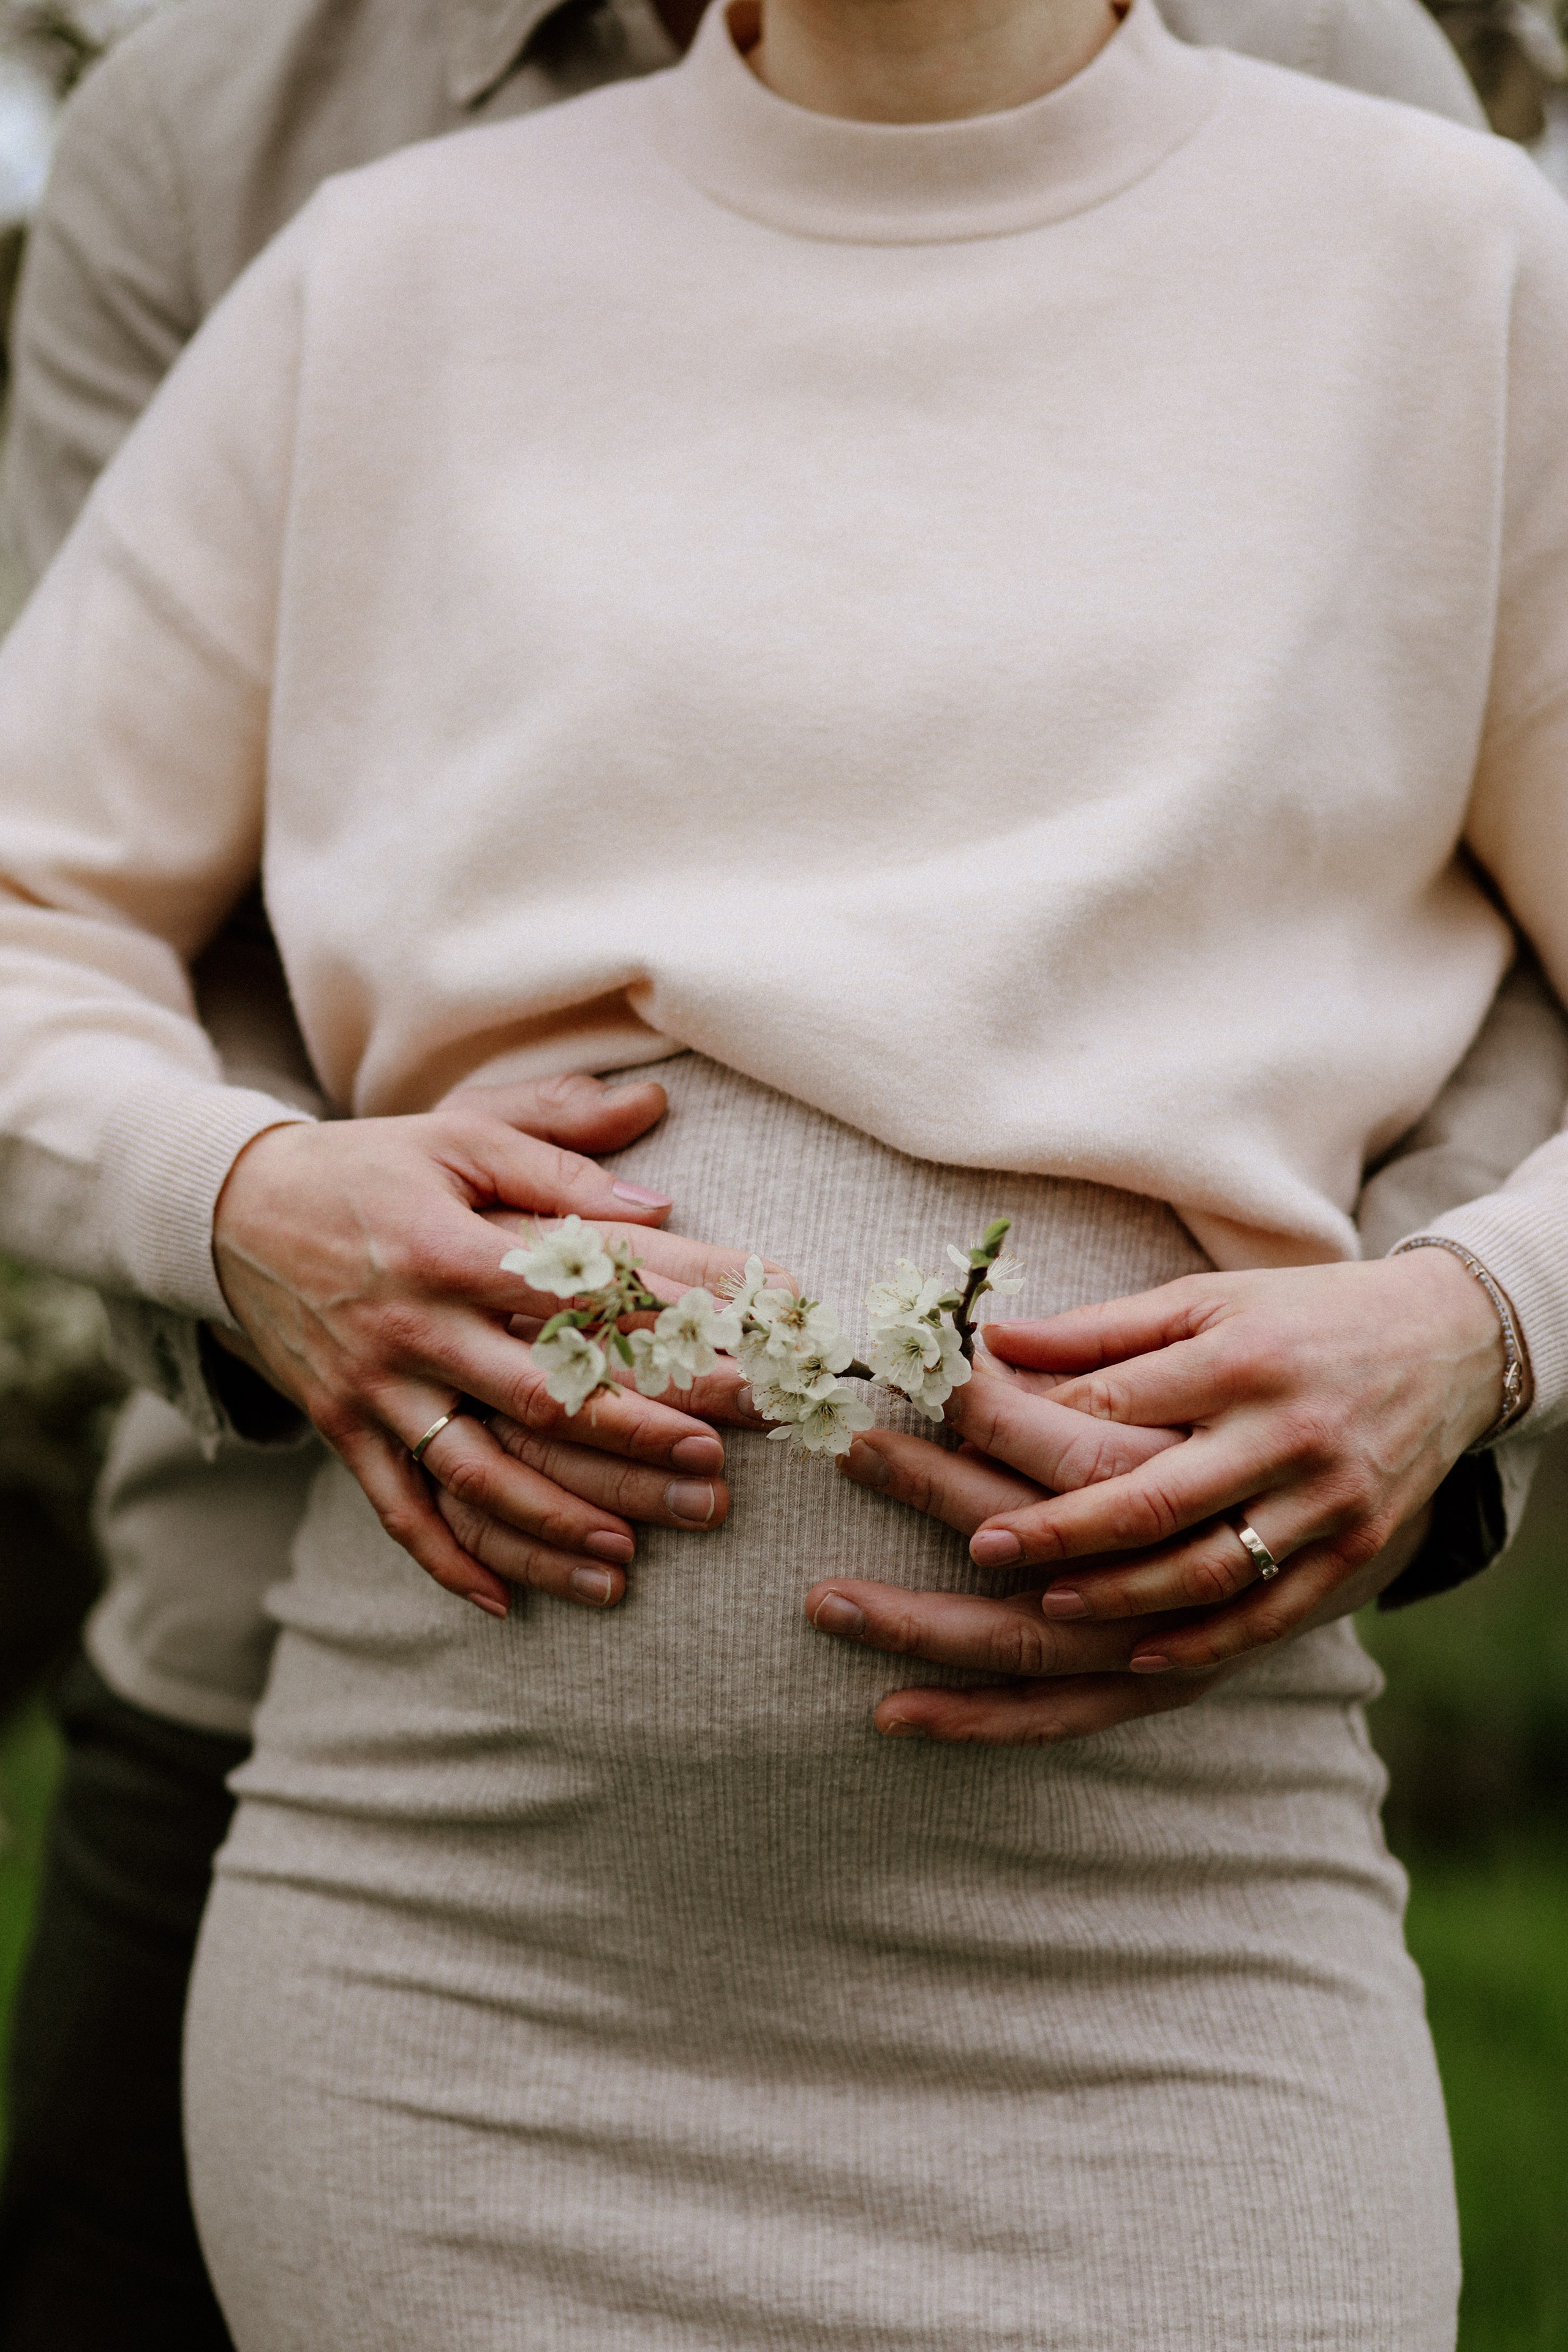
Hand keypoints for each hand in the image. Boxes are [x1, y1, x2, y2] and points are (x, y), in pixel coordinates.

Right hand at [212, 1074, 779, 1616]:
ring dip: (552, 1524)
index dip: (661, 1329)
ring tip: (628, 1561)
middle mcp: (413, 1328)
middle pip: (537, 1401)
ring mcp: (375, 1389)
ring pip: (472, 1475)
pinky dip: (445, 1562)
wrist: (227, 1211)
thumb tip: (659, 1200)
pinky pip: (396, 1510)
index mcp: (450, 1250)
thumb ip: (561, 1155)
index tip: (737, 1362)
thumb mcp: (460, 1134)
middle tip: (712, 1478)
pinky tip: (504, 1603)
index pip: (575, 1299)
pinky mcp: (342, 1429)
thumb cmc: (369, 1167)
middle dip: (631, 1445)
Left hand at [803, 1252, 1500, 1739]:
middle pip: (1143, 1503)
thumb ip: (1097, 1331)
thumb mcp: (1202, 1299)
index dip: (1015, 1433)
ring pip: (1199, 1575)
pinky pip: (1265, 1617)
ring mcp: (1321, 1504)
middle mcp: (1279, 1434)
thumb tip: (986, 1343)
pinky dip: (1196, 1644)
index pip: (1108, 1410)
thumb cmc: (1300, 1317)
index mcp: (1231, 1360)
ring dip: (1109, 1600)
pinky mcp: (1351, 1557)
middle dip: (1045, 1534)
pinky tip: (1129, 1662)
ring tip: (1029, 1609)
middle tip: (974, 1547)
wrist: (1449, 1347)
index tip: (934, 1446)